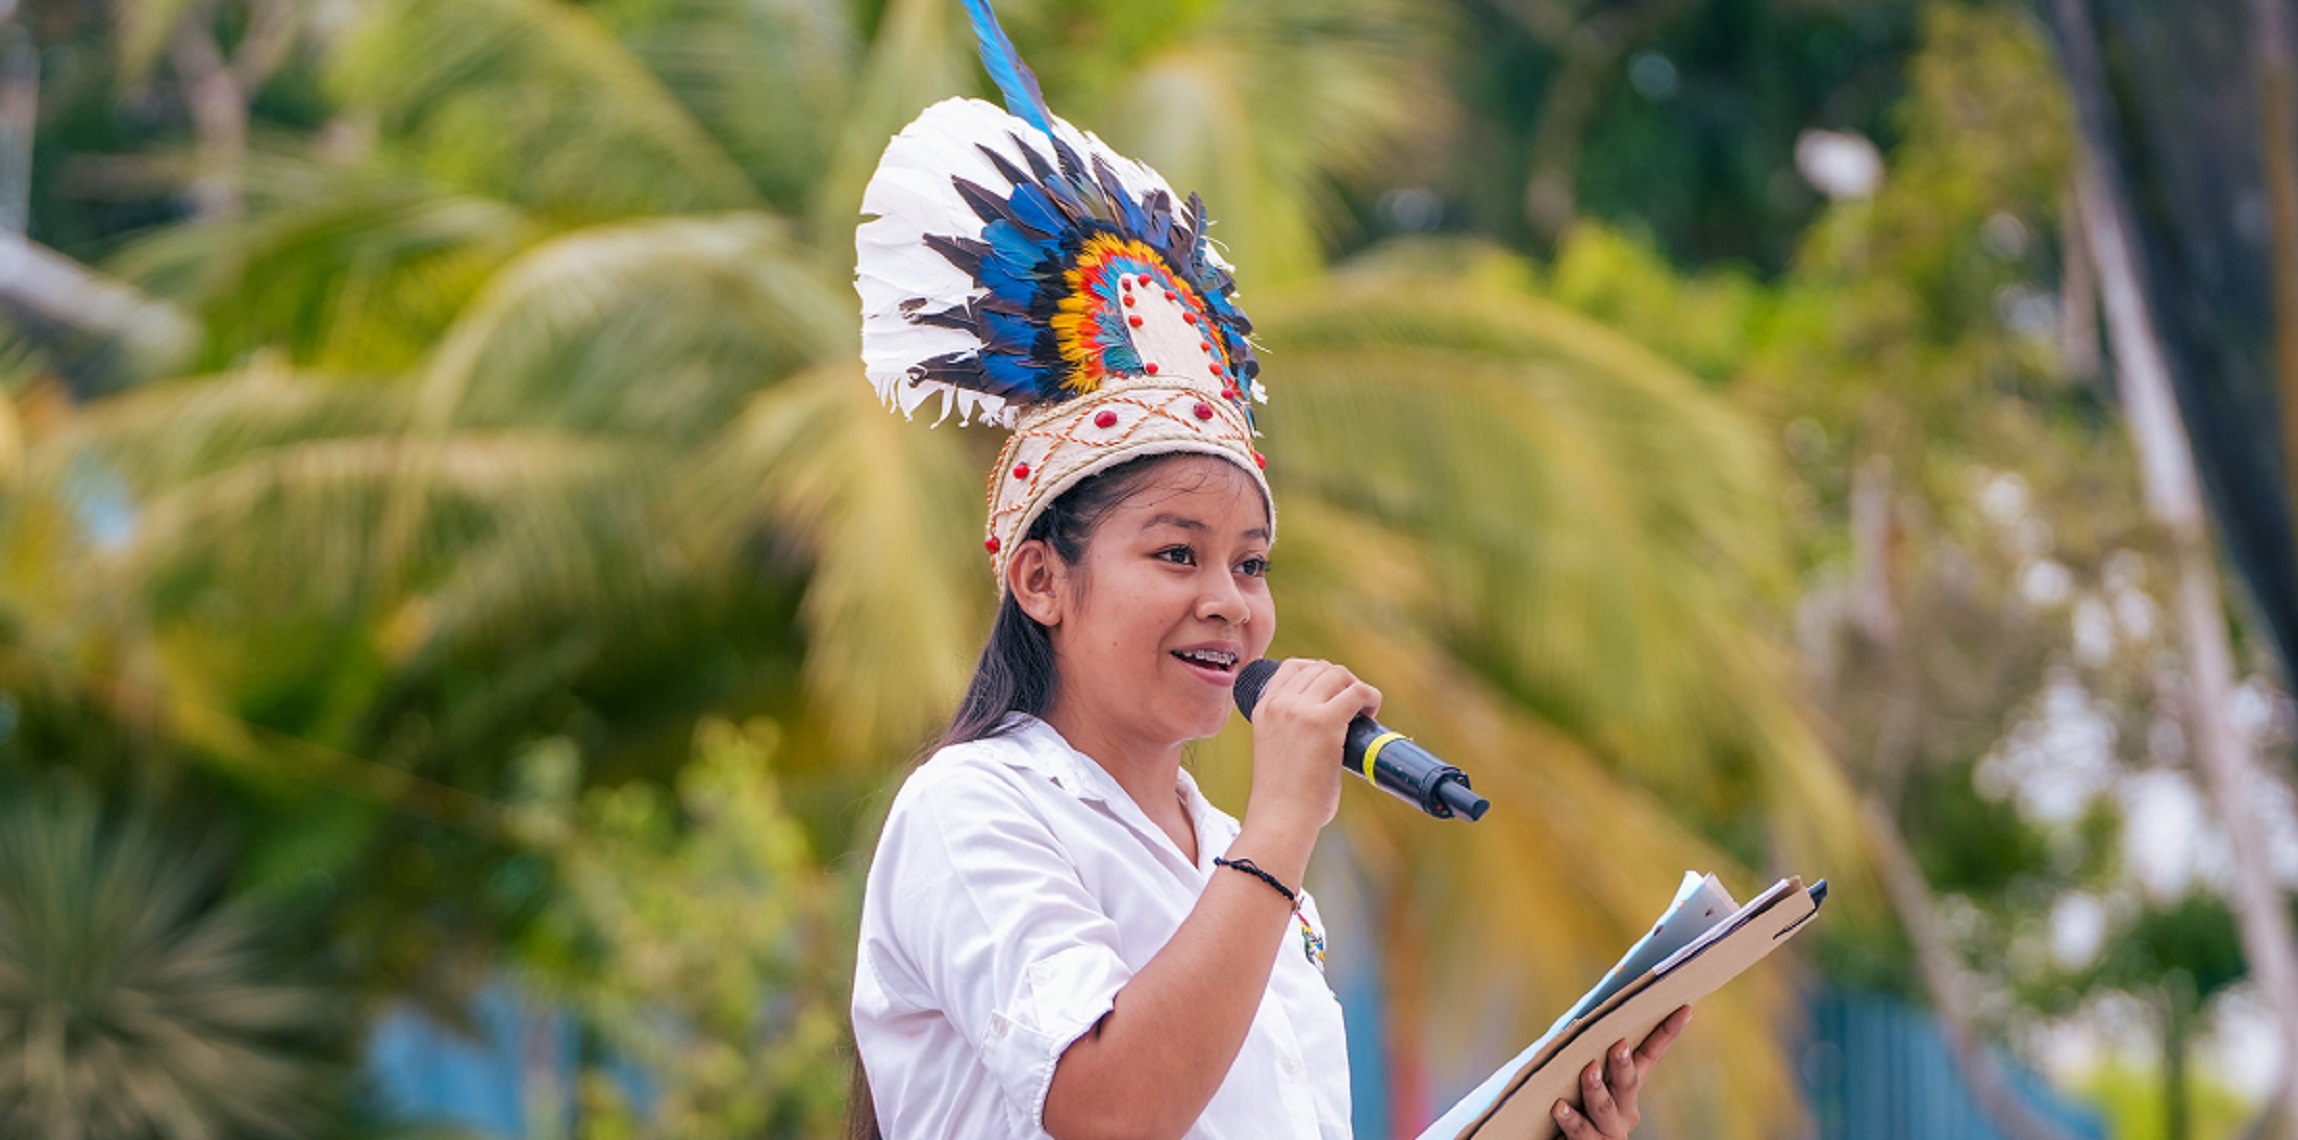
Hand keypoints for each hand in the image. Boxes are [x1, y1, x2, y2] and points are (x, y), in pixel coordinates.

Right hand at [1242, 658, 1379, 837]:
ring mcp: (1300, 710)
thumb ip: (1293, 733)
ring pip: (1339, 675)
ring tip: (1363, 712)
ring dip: (1356, 688)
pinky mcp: (1324, 723)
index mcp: (1263, 708)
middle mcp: (1279, 704)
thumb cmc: (1283, 798)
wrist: (1280, 818)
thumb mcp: (1276, 750)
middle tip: (1353, 708)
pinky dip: (1370, 698)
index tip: (1333, 693)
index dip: (1319, 673)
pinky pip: (1357, 692)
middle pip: (1320, 667)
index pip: (1293, 667)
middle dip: (1342, 682)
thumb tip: (1329, 735)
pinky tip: (1371, 714)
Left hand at [1552, 1006, 1691, 1138]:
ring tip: (1588, 1070)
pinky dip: (1570, 1118)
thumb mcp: (1578, 1076)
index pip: (1650, 1055)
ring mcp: (1608, 1131)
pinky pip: (1580, 1132)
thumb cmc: (1568, 1101)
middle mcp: (1624, 1110)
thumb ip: (1585, 1052)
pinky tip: (1559, 1106)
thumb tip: (1581, 1018)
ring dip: (1596, 1088)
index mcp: (1626, 1088)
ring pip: (1604, 1108)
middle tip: (1619, 1044)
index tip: (1684, 1008)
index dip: (1666, 1033)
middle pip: (1628, 1084)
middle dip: (1624, 1064)